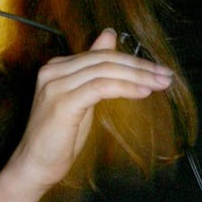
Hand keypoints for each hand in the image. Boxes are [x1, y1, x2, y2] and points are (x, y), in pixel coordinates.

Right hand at [4, 28, 172, 192]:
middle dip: (140, 66)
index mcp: (57, 67)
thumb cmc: (59, 137)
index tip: (158, 70)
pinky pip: (101, 87)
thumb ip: (95, 72)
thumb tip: (110, 36)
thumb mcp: (82, 99)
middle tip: (166, 75)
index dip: (133, 60)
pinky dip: (125, 87)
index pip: (102, 55)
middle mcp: (54, 70)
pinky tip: (143, 92)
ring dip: (138, 76)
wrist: (34, 165)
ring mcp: (56, 85)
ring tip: (160, 84)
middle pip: (106, 59)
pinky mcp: (62, 102)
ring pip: (105, 71)